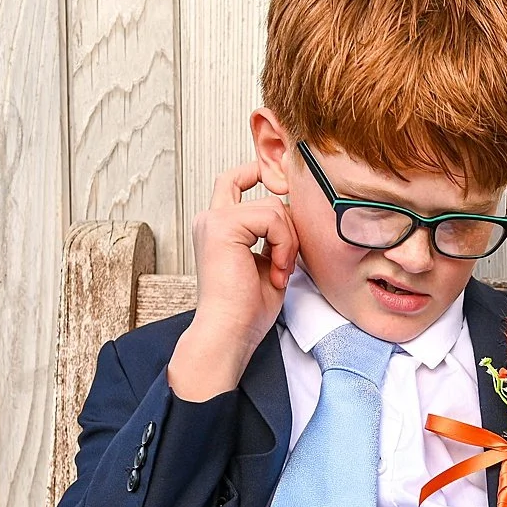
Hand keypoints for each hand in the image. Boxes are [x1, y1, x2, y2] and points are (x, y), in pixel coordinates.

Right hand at [168, 160, 301, 400]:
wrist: (231, 331)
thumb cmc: (247, 308)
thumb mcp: (267, 262)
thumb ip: (274, 235)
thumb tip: (295, 213)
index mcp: (218, 227)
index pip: (236, 181)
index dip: (259, 175)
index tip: (283, 189)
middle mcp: (211, 219)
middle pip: (264, 192)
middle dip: (289, 227)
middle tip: (286, 262)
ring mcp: (214, 220)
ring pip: (274, 207)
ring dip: (289, 242)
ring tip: (280, 271)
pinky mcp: (222, 226)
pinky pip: (272, 218)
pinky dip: (284, 245)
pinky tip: (276, 270)